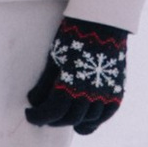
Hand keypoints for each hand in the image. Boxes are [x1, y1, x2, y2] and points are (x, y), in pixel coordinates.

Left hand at [24, 19, 128, 133]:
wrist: (102, 24)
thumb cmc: (74, 38)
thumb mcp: (54, 59)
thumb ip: (44, 83)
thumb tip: (33, 101)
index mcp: (71, 85)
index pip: (52, 112)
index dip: (39, 117)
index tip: (30, 114)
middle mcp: (90, 93)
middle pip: (69, 119)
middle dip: (54, 120)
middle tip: (45, 116)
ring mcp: (106, 93)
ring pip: (89, 121)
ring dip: (73, 122)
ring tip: (63, 117)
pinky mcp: (117, 90)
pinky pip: (107, 114)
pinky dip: (95, 120)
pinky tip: (85, 119)